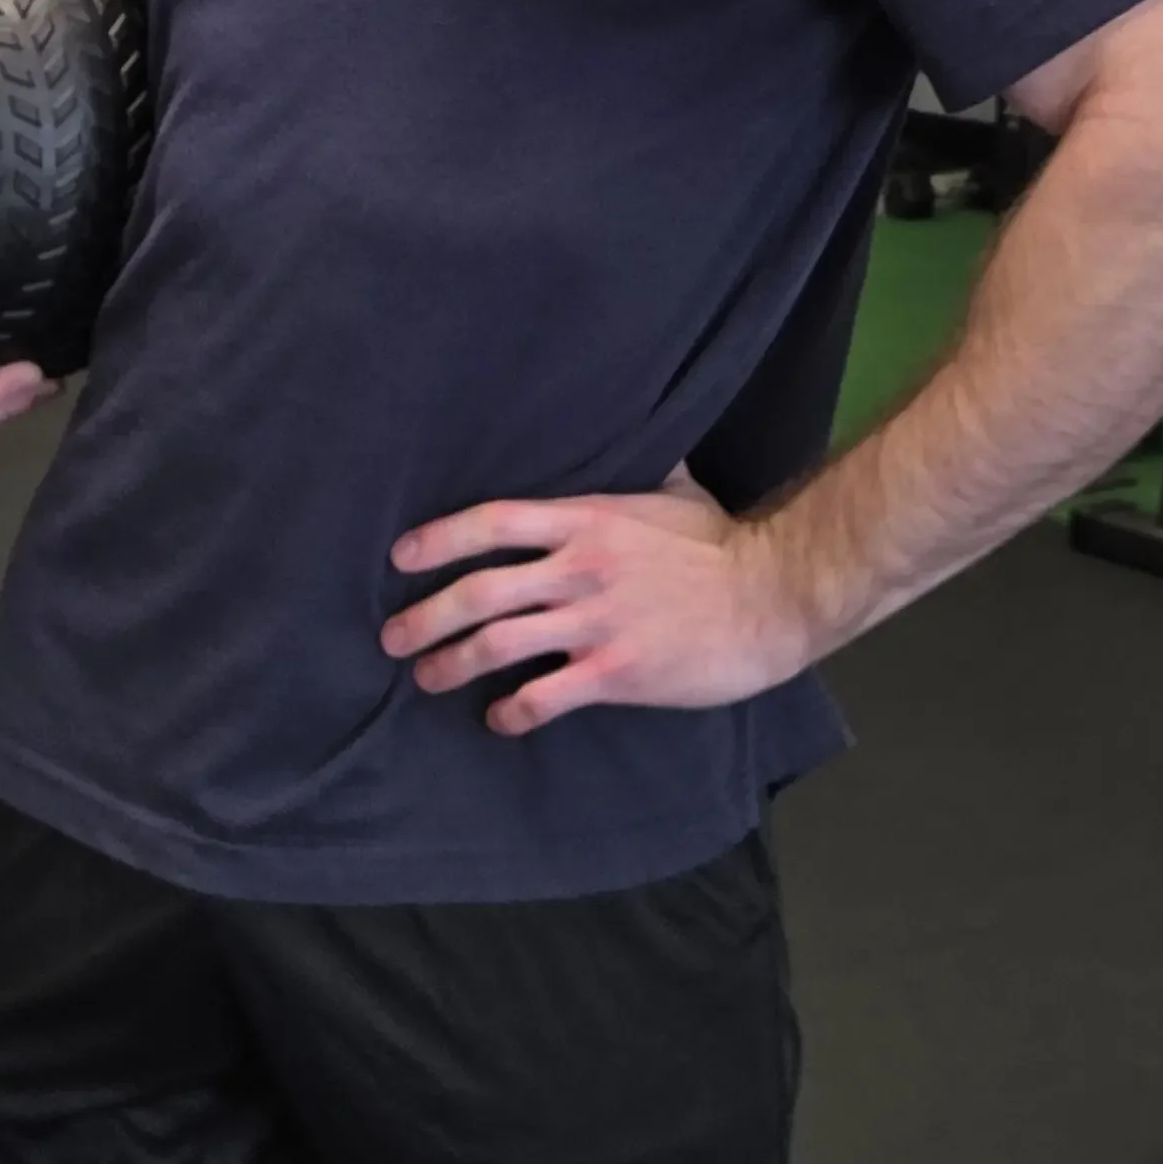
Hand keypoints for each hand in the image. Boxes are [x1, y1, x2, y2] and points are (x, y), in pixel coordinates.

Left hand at [383, 462, 811, 735]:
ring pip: (499, 644)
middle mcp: (579, 568)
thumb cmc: (721, 544)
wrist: (769, 596)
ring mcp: (594, 622)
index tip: (400, 558)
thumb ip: (637, 474)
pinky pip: (545, 696)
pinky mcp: (615, 672)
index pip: (493, 522)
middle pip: (479, 591)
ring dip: (452, 664)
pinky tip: (499, 719)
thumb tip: (633, 444)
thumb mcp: (673, 492)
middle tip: (393, 637)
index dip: (439, 539)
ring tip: (426, 678)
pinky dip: (513, 711)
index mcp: (586, 519)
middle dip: (426, 616)